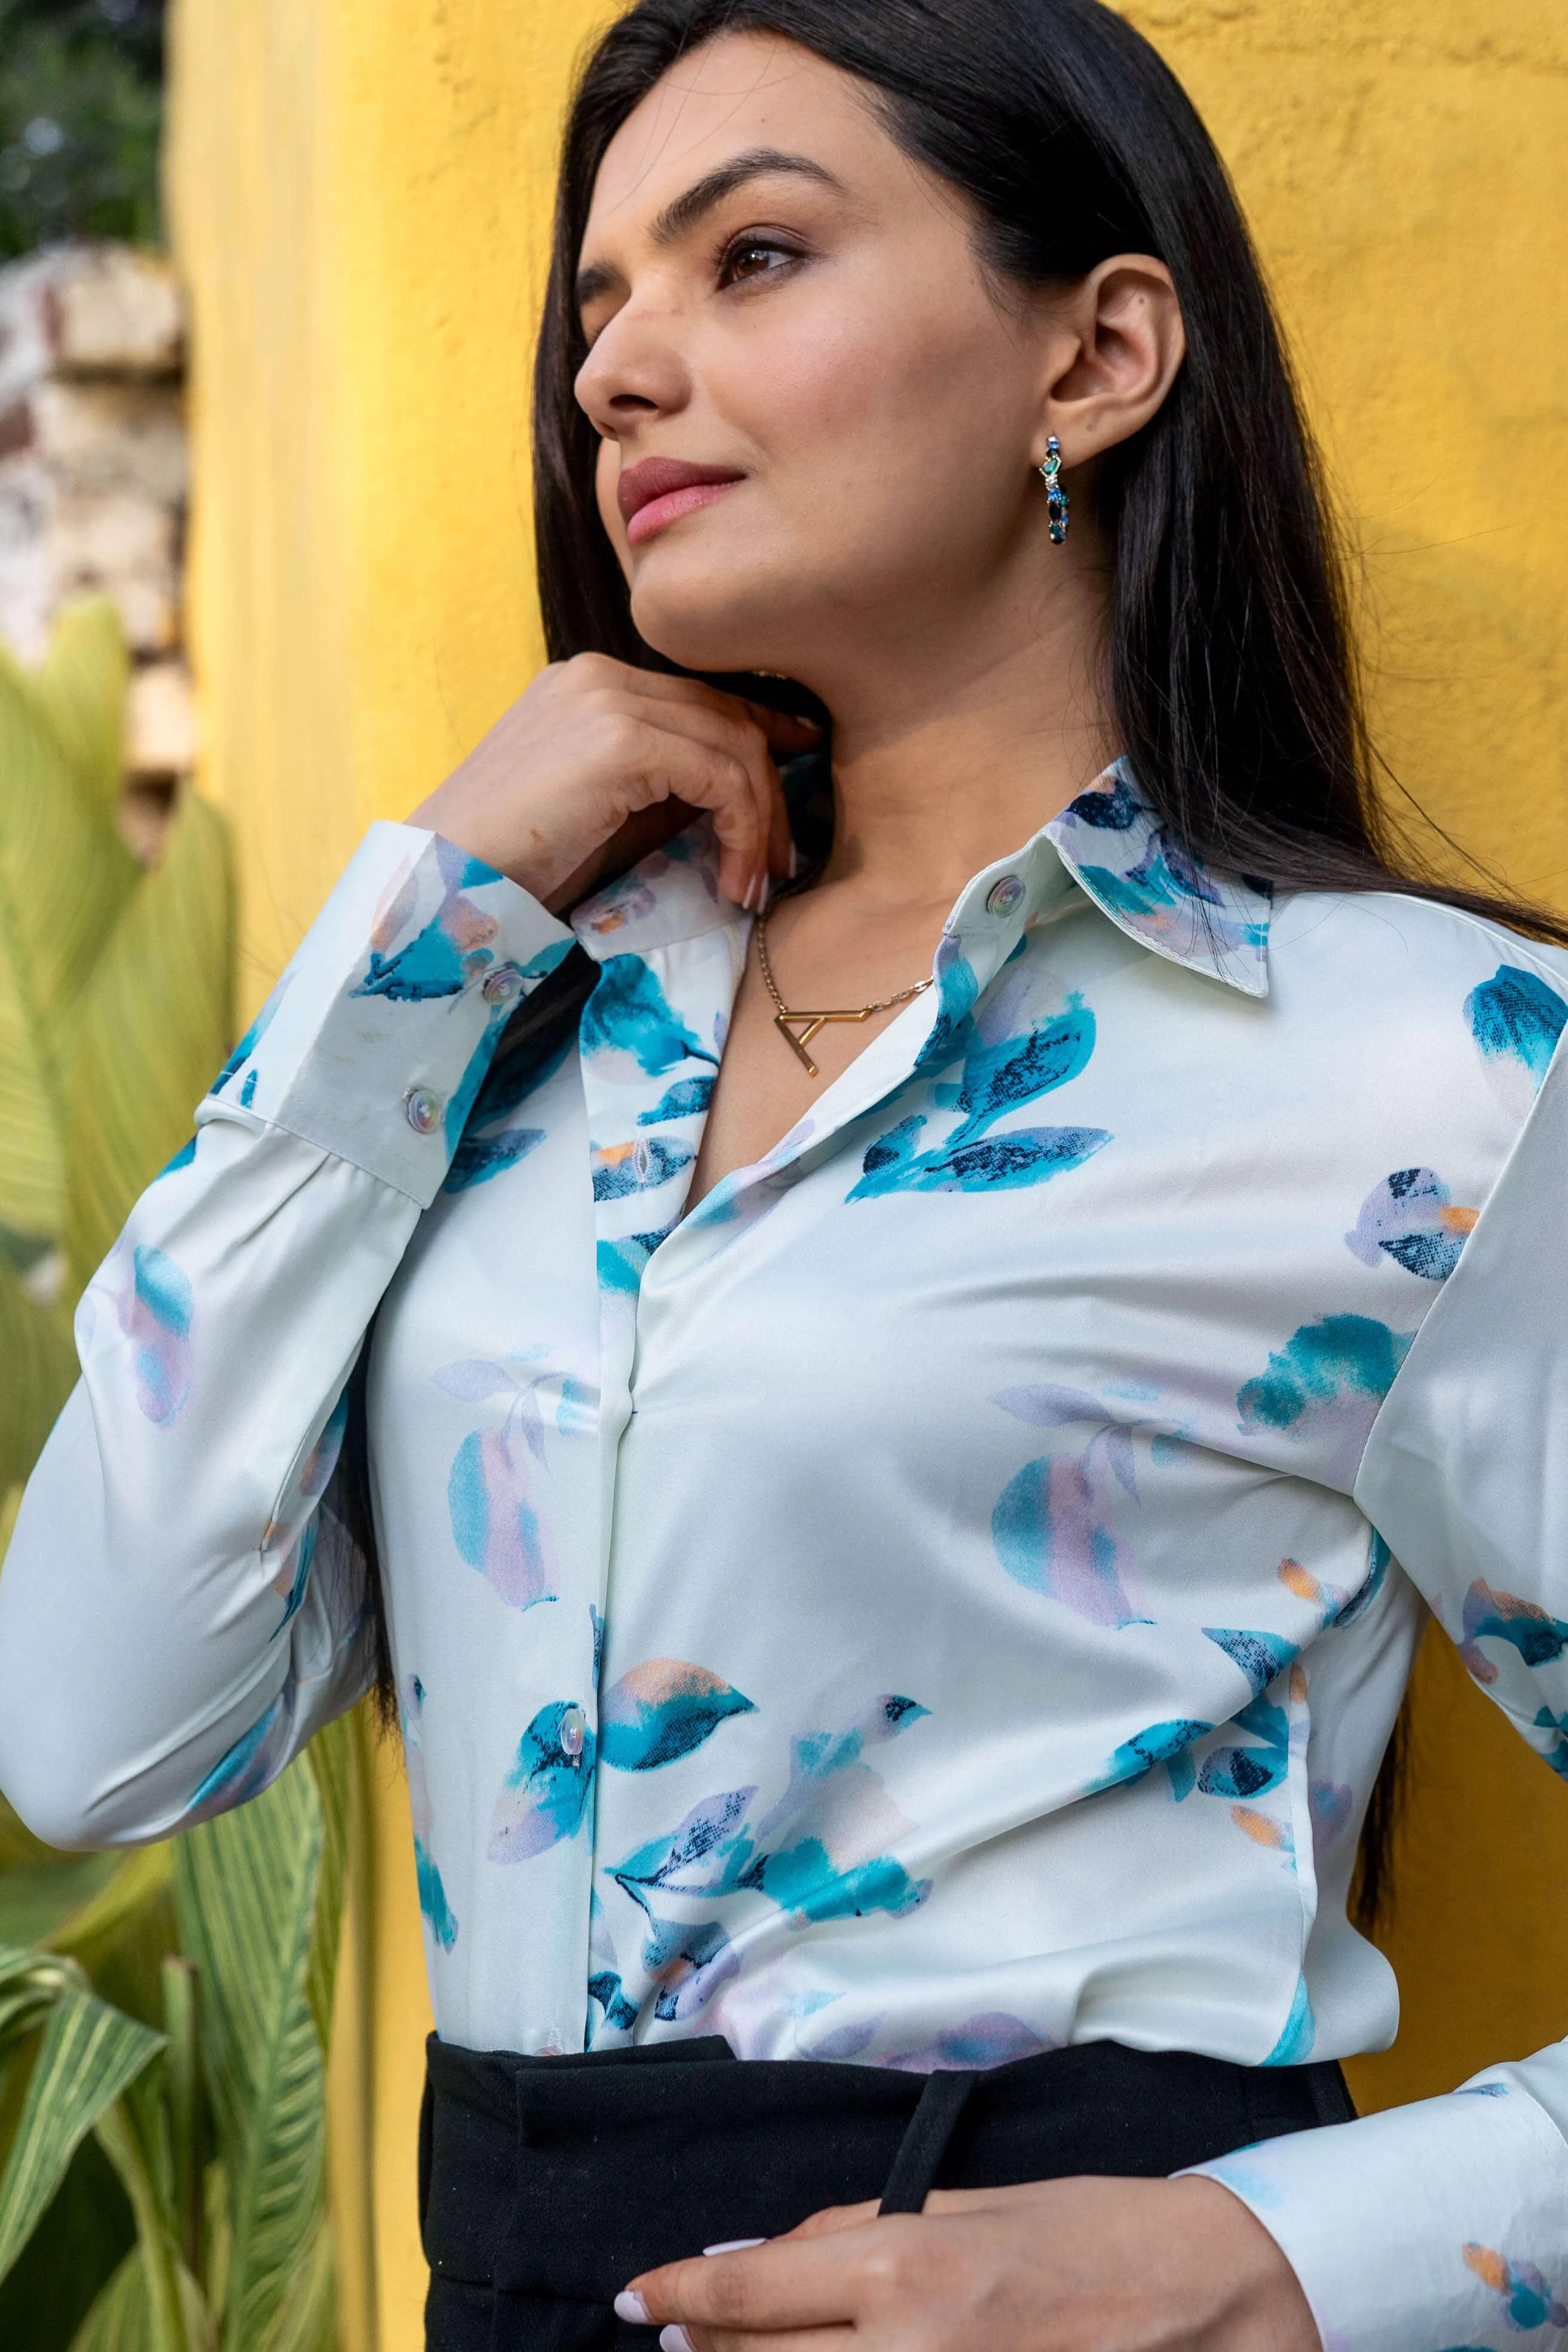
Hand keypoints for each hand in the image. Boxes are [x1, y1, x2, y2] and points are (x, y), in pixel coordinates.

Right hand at [410, 653, 819, 912]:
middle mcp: (600, 675)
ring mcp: (607, 700)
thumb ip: (664, 789)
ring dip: (759, 823)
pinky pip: (717, 775)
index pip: (699, 700)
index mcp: (590, 684)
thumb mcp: (605, 814)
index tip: (792, 785)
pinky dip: (741, 831)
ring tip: (756, 885)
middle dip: (768, 792)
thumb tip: (742, 800)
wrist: (444, 880)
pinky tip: (733, 880)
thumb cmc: (516, 862)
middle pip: (725, 715)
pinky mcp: (618, 740)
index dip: (760, 738)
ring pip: (733, 743)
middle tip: (781, 861)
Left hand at [621, 2174, 1318, 2351]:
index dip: (681, 2291)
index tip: (642, 2294)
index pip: (750, 2289)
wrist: (1210, 2296)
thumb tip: (752, 2257)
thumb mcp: (962, 2204)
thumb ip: (851, 2235)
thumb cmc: (1089, 2232)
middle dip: (705, 2344)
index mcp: (908, 2268)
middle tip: (674, 2325)